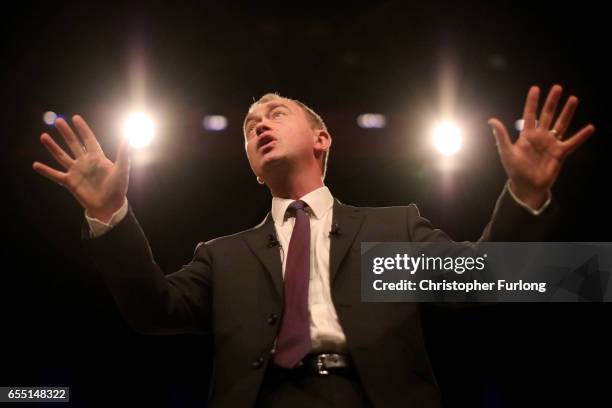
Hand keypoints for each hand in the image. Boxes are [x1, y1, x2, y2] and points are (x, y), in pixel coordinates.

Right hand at [32, 115, 129, 222]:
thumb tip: (128, 136)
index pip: (88, 140)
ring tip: (44, 136)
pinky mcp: (70, 182)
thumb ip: (123, 153)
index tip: (75, 118)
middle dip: (66, 133)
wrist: (109, 206)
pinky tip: (35, 164)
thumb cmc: (117, 188)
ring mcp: (76, 172)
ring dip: (52, 147)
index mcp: (97, 158)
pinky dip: (46, 171)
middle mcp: (85, 162)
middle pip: (73, 144)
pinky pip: (55, 175)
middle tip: (58, 121)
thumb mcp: (122, 170)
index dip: (82, 129)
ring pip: (62, 156)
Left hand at [488, 85, 595, 209]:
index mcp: (526, 135)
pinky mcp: (560, 153)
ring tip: (573, 99)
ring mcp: (551, 144)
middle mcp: (540, 137)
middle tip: (557, 87)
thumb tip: (491, 120)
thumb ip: (502, 136)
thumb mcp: (506, 152)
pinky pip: (573, 142)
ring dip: (567, 112)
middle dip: (552, 102)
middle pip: (547, 115)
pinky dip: (581, 136)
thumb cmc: (515, 170)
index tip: (535, 88)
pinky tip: (590, 128)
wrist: (527, 186)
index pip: (529, 114)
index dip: (532, 102)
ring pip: (561, 124)